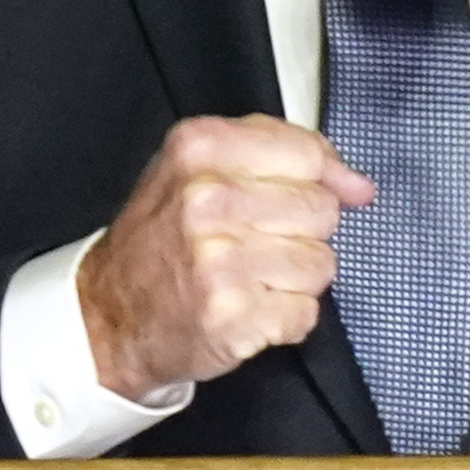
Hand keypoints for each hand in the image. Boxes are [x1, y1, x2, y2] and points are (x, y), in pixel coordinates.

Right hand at [75, 115, 373, 402]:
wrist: (109, 317)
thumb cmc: (163, 241)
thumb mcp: (200, 169)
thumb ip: (281, 156)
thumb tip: (359, 186)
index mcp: (198, 149)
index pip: (307, 152)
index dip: (317, 179)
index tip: (297, 198)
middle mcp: (206, 199)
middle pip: (322, 209)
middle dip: (299, 233)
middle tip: (252, 245)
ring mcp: (219, 260)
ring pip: (322, 263)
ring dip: (293, 280)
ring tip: (247, 279)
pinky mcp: (233, 316)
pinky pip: (306, 313)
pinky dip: (283, 320)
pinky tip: (245, 311)